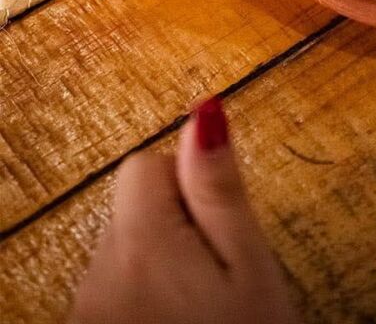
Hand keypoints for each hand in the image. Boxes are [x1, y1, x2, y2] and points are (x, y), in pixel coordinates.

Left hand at [69, 99, 297, 323]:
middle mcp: (96, 276)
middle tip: (219, 278)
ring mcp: (84, 315)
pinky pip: (113, 300)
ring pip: (123, 258)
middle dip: (177, 229)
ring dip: (159, 270)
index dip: (188, 185)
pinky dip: (143, 306)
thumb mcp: (249, 268)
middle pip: (132, 213)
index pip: (143, 166)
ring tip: (203, 311)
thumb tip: (203, 114)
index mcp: (140, 242)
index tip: (218, 228)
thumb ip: (219, 189)